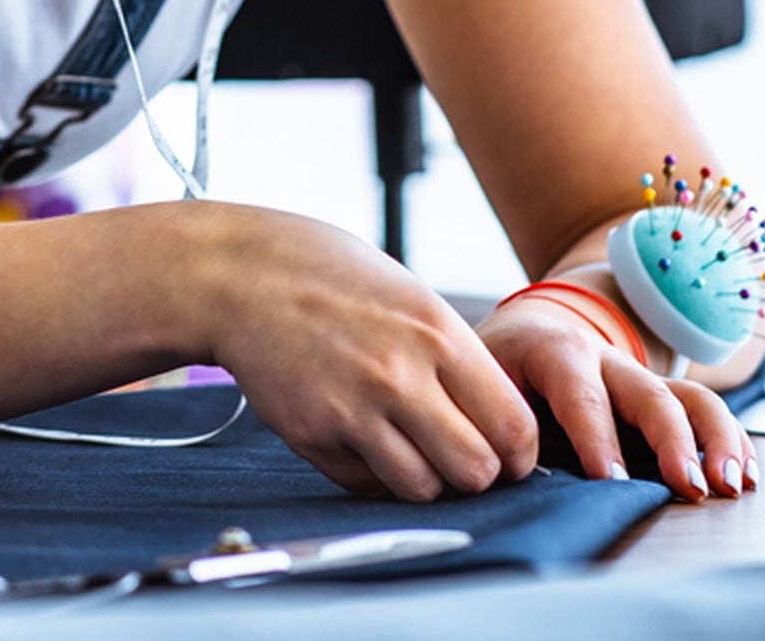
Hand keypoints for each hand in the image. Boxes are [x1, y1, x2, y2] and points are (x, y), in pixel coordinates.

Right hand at [195, 202, 540, 502]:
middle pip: (476, 470)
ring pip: (423, 488)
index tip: (508, 452)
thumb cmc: (333, 278)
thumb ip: (457, 356)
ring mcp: (354, 410)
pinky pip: (366, 484)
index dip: (518, 452)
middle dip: (475, 472)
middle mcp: (400, 375)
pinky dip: (373, 473)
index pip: (513, 426)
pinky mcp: (313, 435)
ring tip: (408, 446)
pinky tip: (362, 435)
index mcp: (438, 334)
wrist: (245, 276)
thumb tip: (499, 421)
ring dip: (423, 478)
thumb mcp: (413, 298)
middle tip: (460, 456)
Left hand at [474, 287, 759, 502]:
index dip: (596, 438)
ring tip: (730, 485)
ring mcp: (639, 378)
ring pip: (690, 396)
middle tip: (690, 489)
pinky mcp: (659, 398)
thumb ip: (488, 425)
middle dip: (673, 441)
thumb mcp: (478, 384)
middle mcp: (605, 359)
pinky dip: (731, 442)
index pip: (580, 393)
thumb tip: (494, 479)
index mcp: (553, 351)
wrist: (526, 330)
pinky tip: (745, 477)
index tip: (613, 484)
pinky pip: (704, 412)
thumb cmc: (496, 369)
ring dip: (717, 440)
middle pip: (648, 393)